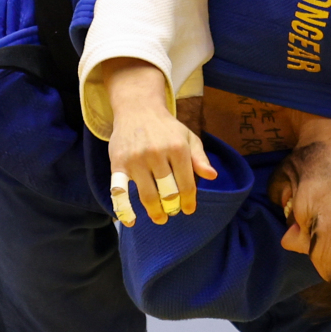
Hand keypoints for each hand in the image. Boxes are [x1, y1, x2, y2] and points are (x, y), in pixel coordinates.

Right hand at [103, 59, 216, 224]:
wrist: (137, 109)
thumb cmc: (166, 128)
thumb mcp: (188, 137)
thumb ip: (200, 158)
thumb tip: (212, 176)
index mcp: (177, 147)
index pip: (187, 184)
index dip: (189, 201)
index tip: (188, 210)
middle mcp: (157, 153)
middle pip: (168, 192)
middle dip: (172, 207)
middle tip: (172, 211)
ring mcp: (136, 159)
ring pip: (148, 195)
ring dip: (155, 212)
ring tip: (159, 217)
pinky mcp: (118, 164)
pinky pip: (120, 191)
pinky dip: (125, 209)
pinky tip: (131, 222)